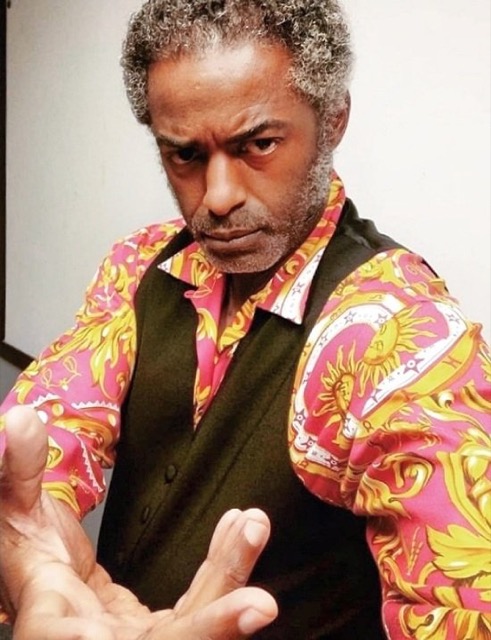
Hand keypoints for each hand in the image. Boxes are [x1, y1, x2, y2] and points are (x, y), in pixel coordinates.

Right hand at [0, 406, 276, 638]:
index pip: (59, 637)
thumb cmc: (22, 547)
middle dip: (209, 627)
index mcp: (47, 619)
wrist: (44, 579)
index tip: (101, 639)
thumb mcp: (13, 508)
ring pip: (190, 626)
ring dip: (228, 578)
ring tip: (254, 528)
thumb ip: (18, 471)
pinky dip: (220, 567)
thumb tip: (20, 420)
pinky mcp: (155, 629)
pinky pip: (197, 603)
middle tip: (260, 605)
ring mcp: (131, 639)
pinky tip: (239, 529)